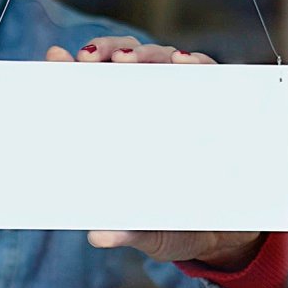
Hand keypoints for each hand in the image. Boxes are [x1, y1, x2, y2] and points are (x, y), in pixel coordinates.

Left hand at [44, 35, 261, 267]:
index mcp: (121, 130)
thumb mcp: (152, 232)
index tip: (56, 58)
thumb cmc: (177, 226)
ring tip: (128, 59)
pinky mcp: (216, 101)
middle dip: (104, 51)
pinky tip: (182, 62)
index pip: (90, 89)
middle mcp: (147, 107)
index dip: (70, 69)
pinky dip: (194, 62)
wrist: (231, 234)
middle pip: (121, 62)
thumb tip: (98, 236)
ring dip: (144, 53)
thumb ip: (128, 231)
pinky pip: (205, 72)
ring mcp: (180, 100)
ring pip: (159, 60)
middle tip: (91, 58)